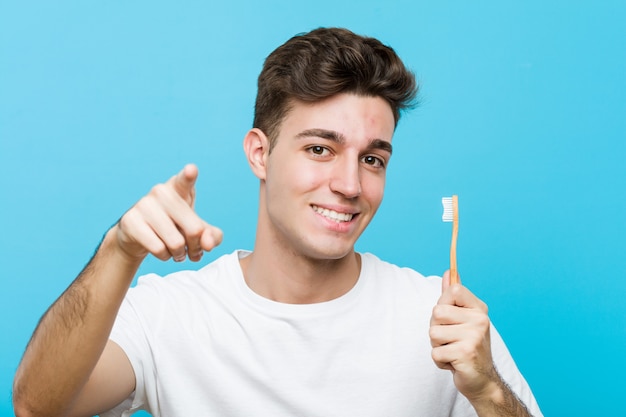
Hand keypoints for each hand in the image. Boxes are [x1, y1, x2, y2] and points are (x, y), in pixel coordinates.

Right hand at [114, 164, 222, 262]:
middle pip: (194, 229)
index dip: (189, 175)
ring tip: (175, 250)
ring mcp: (144, 205)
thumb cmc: (175, 228)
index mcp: (179, 188)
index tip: (191, 170)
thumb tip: (207, 243)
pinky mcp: (130, 221)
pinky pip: (158, 249)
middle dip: (196, 246)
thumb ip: (212, 236)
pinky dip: (164, 256)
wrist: (140, 237)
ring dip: (179, 254)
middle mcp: (161, 192)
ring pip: (176, 242)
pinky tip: (161, 251)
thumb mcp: (198, 231)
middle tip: (191, 249)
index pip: (185, 181)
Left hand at [429, 271, 498, 401]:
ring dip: (437, 346)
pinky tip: (454, 363)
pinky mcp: (466, 354)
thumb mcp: (462, 318)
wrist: (482, 380)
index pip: (452, 290)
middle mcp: (480, 320)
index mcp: (478, 309)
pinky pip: (435, 353)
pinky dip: (440, 361)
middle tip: (451, 339)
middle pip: (437, 312)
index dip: (443, 304)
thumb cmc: (467, 346)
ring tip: (453, 351)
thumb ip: (453, 296)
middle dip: (436, 328)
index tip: (451, 318)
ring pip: (433, 333)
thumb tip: (449, 272)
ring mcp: (474, 336)